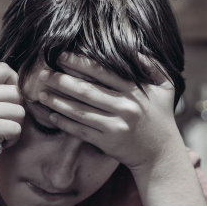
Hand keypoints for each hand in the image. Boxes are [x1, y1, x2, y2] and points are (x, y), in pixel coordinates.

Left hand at [28, 52, 181, 171]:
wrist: (160, 154)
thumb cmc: (161, 116)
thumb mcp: (166, 88)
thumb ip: (153, 67)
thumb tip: (135, 52)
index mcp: (136, 90)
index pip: (102, 73)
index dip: (80, 63)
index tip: (61, 56)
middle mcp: (125, 107)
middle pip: (86, 91)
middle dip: (62, 81)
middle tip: (43, 74)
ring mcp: (115, 126)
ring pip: (80, 111)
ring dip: (57, 102)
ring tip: (41, 93)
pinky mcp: (107, 142)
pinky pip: (81, 131)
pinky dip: (65, 123)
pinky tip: (51, 115)